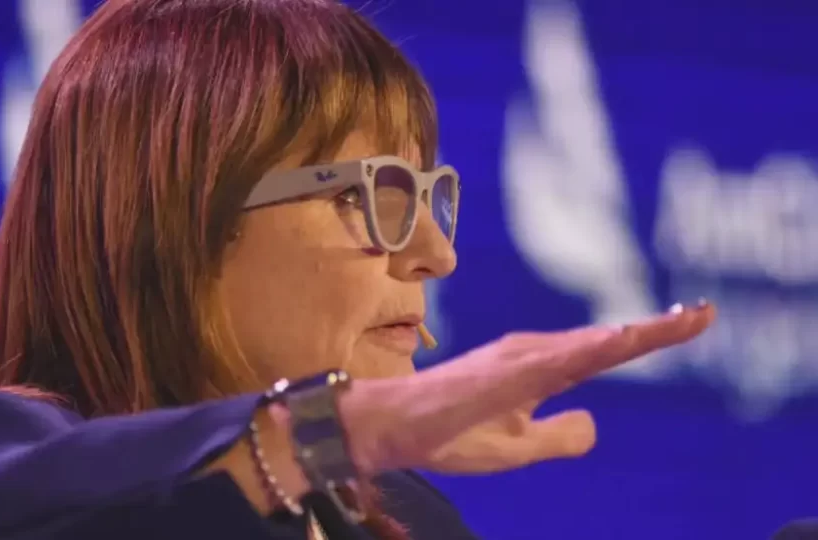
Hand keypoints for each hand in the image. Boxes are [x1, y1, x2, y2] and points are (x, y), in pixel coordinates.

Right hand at [343, 301, 714, 475]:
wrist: (392, 427)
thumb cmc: (449, 432)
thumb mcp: (517, 447)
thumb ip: (559, 436)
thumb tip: (595, 421)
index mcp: (540, 370)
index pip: (606, 353)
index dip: (652, 338)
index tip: (696, 320)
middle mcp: (532, 355)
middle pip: (606, 343)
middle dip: (658, 331)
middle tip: (705, 315)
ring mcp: (515, 362)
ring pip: (585, 347)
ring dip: (630, 336)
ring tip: (678, 324)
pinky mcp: (497, 376)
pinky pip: (550, 362)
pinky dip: (585, 351)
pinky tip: (614, 343)